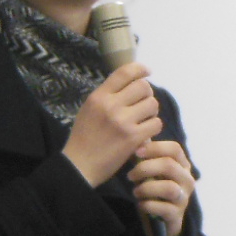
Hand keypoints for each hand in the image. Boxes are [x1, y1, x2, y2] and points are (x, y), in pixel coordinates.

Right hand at [62, 63, 161, 186]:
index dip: (140, 69)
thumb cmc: (84, 138)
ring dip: (152, 112)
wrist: (79, 166)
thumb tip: (129, 85)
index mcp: (99, 96)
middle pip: (143, 87)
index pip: (124, 72)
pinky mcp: (133, 138)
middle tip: (142, 105)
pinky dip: (153, 127)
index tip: (147, 71)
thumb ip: (106, 97)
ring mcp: (123, 121)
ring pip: (152, 104)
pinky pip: (156, 124)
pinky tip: (145, 133)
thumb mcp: (88, 110)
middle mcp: (111, 105)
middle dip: (147, 95)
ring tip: (143, 120)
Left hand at [128, 140, 194, 235]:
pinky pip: (164, 208)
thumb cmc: (154, 190)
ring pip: (169, 188)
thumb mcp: (150, 171)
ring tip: (136, 192)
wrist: (161, 220)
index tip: (136, 152)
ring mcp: (184, 198)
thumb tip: (135, 135)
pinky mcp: (177, 215)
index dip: (154, 148)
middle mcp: (187, 180)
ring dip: (147, 188)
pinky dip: (148, 206)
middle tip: (130, 176)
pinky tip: (141, 205)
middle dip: (145, 168)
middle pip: (169, 166)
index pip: (174, 149)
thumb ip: (146, 156)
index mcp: (182, 165)